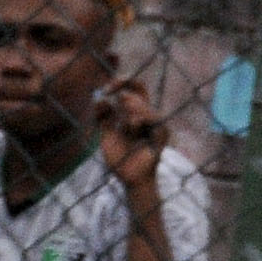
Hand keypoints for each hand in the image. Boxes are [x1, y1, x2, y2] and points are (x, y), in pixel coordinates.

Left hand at [93, 78, 167, 192]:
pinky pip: (154, 120)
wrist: (129, 178)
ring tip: (124, 122)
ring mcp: (155, 124)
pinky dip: (142, 119)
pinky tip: (133, 125)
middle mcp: (147, 115)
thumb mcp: (106, 135)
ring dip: (131, 110)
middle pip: (140, 91)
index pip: (133, 88)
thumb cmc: (120, 158)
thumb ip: (102, 118)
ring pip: (145, 106)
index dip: (122, 83)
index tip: (106, 88)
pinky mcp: (161, 135)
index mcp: (134, 112)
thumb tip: (99, 99)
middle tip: (112, 96)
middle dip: (124, 92)